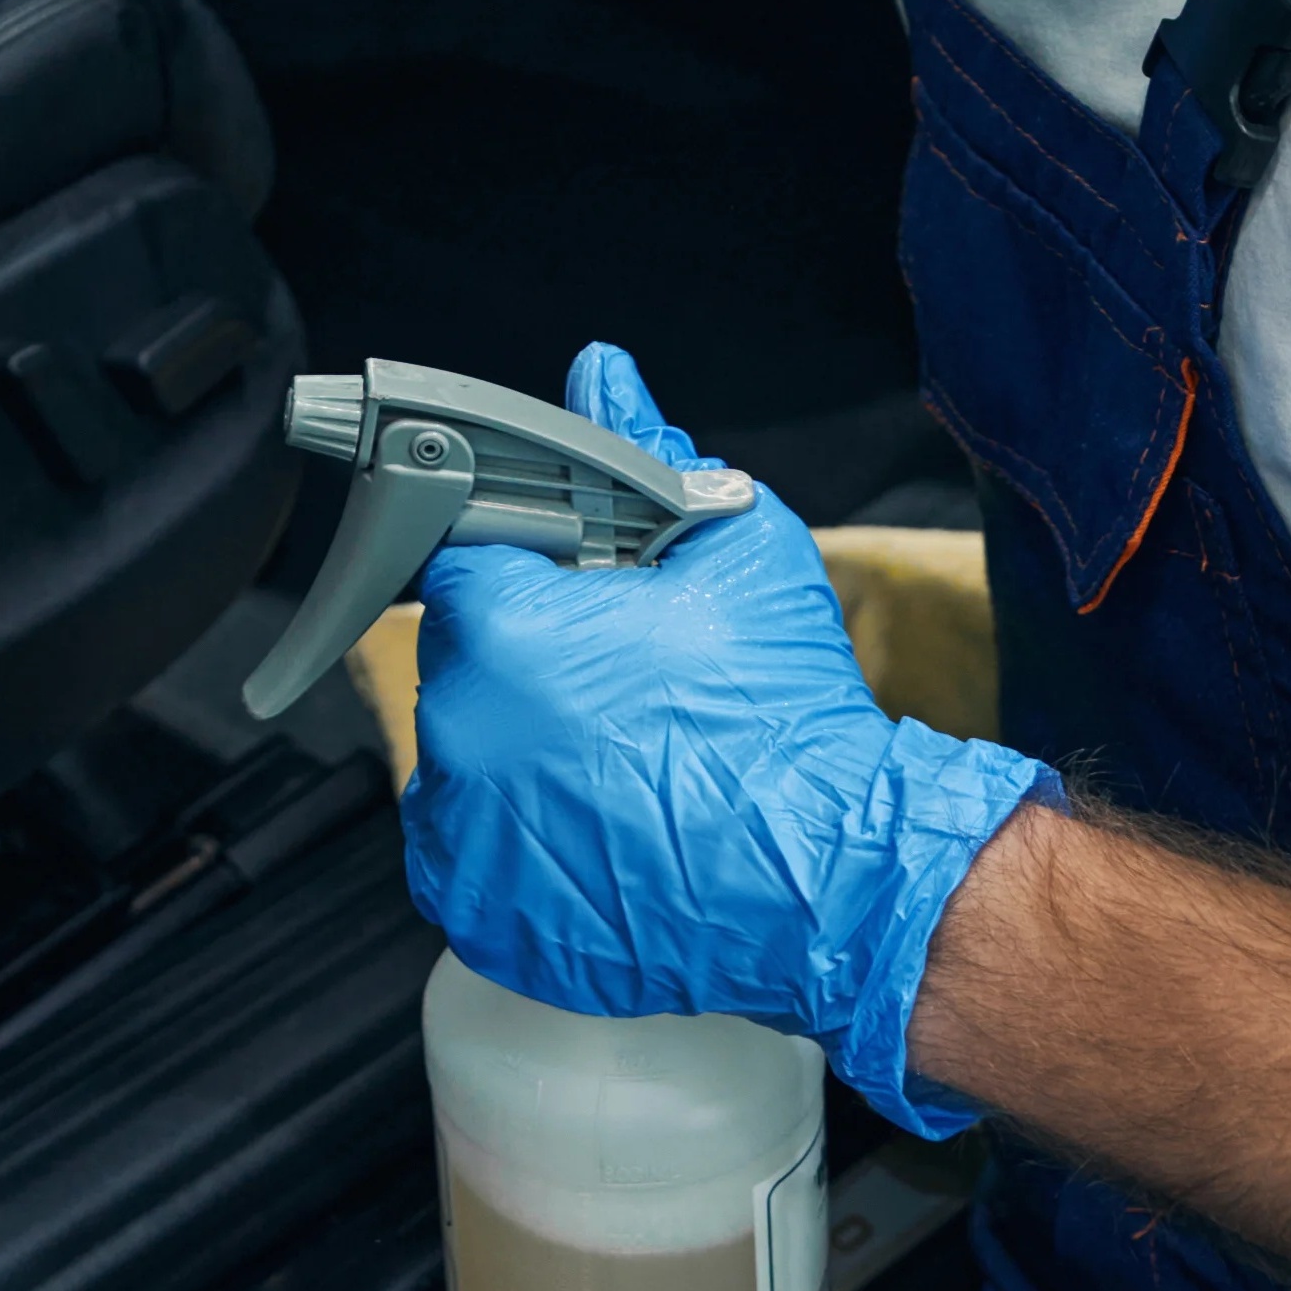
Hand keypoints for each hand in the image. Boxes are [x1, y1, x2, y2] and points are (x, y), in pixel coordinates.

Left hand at [405, 344, 1054, 1136]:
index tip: (576, 606)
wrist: (830, 877)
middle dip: (529, 664)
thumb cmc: (785, 718)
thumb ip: (647, 456)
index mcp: (503, 629)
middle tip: (621, 689)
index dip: (530, 580)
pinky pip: (470, 850)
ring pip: (465, 757)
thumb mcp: (735, 549)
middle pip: (465, 663)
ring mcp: (461, 832)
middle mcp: (460, 729)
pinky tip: (600, 827)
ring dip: (520, 752)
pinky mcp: (476, 912)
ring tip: (622, 766)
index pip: (470, 567)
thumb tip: (605, 378)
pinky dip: (519, 840)